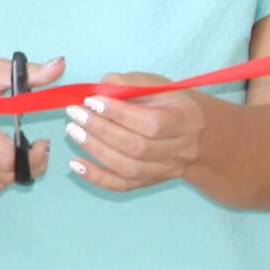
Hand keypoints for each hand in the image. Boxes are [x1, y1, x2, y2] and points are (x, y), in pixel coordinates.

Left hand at [63, 74, 206, 192]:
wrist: (196, 134)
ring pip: (128, 168)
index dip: (119, 113)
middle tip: (76, 113)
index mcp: (185, 120)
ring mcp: (166, 170)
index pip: (151, 123)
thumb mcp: (156, 85)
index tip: (92, 101)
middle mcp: (180, 150)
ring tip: (73, 131)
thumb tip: (97, 90)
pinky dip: (96, 177)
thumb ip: (128, 83)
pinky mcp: (151, 182)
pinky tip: (75, 164)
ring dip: (95, 150)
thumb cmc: (170, 103)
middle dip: (101, 129)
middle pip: (137, 147)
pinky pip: (122, 185)